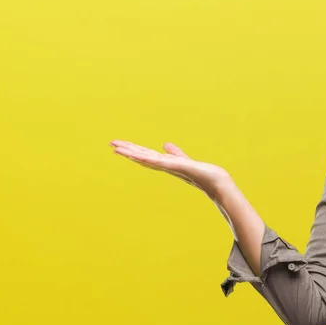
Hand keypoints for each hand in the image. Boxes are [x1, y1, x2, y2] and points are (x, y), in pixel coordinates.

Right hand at [110, 140, 232, 203]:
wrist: (214, 181)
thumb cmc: (200, 172)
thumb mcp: (183, 159)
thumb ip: (174, 153)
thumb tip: (165, 144)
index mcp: (164, 163)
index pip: (144, 155)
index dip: (131, 150)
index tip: (118, 145)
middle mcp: (164, 166)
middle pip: (141, 156)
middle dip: (127, 150)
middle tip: (111, 143)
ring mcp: (168, 167)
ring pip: (146, 159)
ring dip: (131, 153)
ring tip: (116, 148)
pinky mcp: (175, 167)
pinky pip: (158, 162)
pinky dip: (146, 158)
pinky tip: (136, 155)